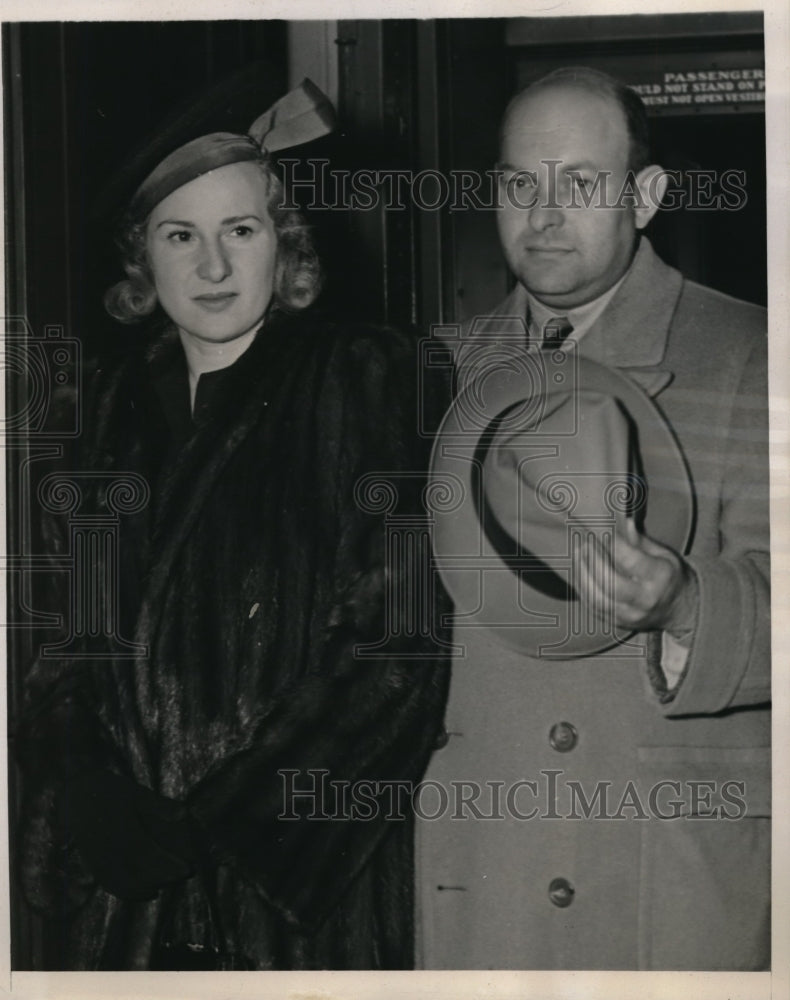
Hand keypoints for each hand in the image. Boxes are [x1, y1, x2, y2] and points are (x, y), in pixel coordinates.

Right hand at [58, 769, 203, 899]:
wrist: (78, 796)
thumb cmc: (112, 792)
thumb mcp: (138, 793)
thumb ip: (160, 805)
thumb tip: (185, 813)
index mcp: (121, 828)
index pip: (146, 854)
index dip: (166, 865)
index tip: (186, 869)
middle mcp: (108, 847)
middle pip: (137, 872)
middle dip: (162, 878)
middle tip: (182, 876)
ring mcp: (98, 858)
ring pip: (123, 883)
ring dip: (146, 888)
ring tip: (165, 886)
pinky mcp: (92, 864)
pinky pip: (110, 884)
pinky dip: (129, 893)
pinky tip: (146, 893)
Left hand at [577, 518, 698, 633]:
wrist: (680, 610)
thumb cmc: (669, 576)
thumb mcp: (664, 555)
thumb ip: (641, 541)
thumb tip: (624, 522)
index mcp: (661, 578)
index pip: (631, 561)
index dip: (612, 544)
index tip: (601, 531)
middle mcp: (646, 600)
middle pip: (611, 583)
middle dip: (593, 560)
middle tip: (585, 542)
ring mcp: (632, 615)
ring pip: (598, 599)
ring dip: (583, 575)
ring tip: (579, 555)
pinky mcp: (619, 624)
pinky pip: (594, 608)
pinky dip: (583, 589)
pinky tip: (581, 572)